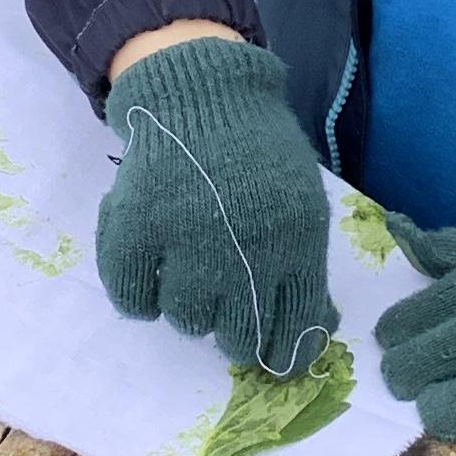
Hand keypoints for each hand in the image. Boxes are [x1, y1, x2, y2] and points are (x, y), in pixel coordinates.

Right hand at [99, 37, 336, 375]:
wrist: (201, 94)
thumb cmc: (257, 153)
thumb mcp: (302, 205)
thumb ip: (307, 268)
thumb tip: (322, 329)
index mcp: (293, 242)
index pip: (292, 327)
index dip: (281, 354)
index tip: (271, 361)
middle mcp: (242, 248)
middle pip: (235, 335)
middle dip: (232, 333)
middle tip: (223, 309)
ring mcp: (185, 238)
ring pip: (185, 321)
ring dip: (186, 308)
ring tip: (186, 273)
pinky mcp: (136, 227)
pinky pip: (133, 298)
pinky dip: (139, 294)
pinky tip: (150, 271)